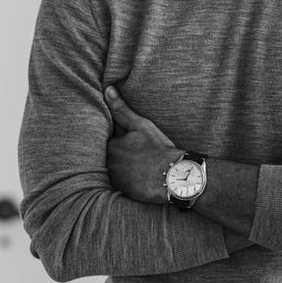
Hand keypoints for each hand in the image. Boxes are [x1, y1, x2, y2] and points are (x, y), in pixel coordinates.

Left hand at [104, 86, 179, 203]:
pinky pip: (120, 184)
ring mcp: (115, 180)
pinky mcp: (123, 193)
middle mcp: (108, 164)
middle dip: (119, 155)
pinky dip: (127, 181)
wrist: (173, 176)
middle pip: (109, 157)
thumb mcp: (140, 125)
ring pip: (114, 170)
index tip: (132, 142)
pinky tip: (139, 177)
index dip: (119, 140)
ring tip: (139, 166)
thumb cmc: (158, 148)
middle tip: (137, 155)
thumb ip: (121, 109)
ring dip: (122, 168)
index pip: (108, 141)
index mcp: (111, 146)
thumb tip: (107, 90)